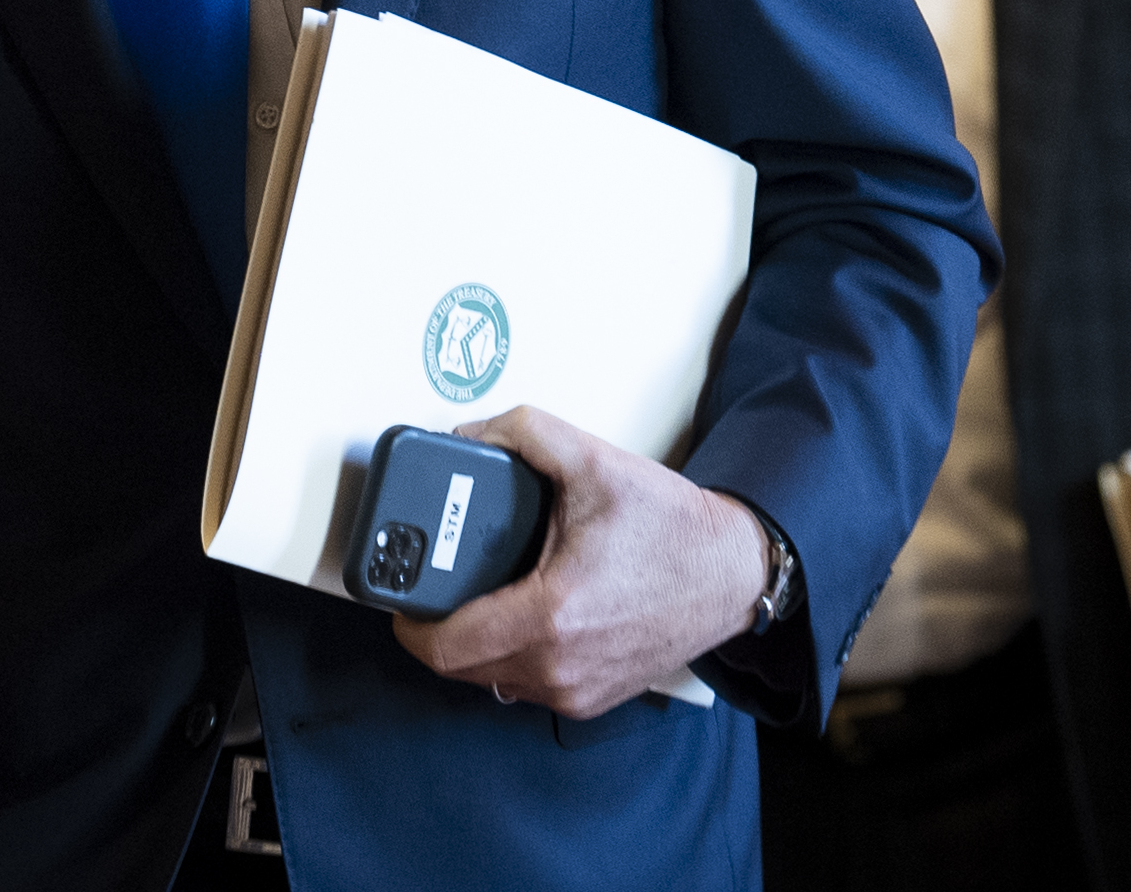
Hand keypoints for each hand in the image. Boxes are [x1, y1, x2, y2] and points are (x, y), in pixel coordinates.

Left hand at [388, 404, 770, 719]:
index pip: (447, 646)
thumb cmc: (673, 529)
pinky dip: (508, 654)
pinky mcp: (591, 699)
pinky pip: (524, 685)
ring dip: (472, 642)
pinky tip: (515, 611)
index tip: (398, 593)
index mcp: (553, 616)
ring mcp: (576, 692)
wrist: (732, 572)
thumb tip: (471, 434)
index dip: (408, 622)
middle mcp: (560, 668)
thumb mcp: (593, 461)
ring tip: (475, 592)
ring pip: (490, 680)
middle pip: (460, 666)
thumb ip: (523, 432)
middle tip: (433, 583)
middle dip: (435, 626)